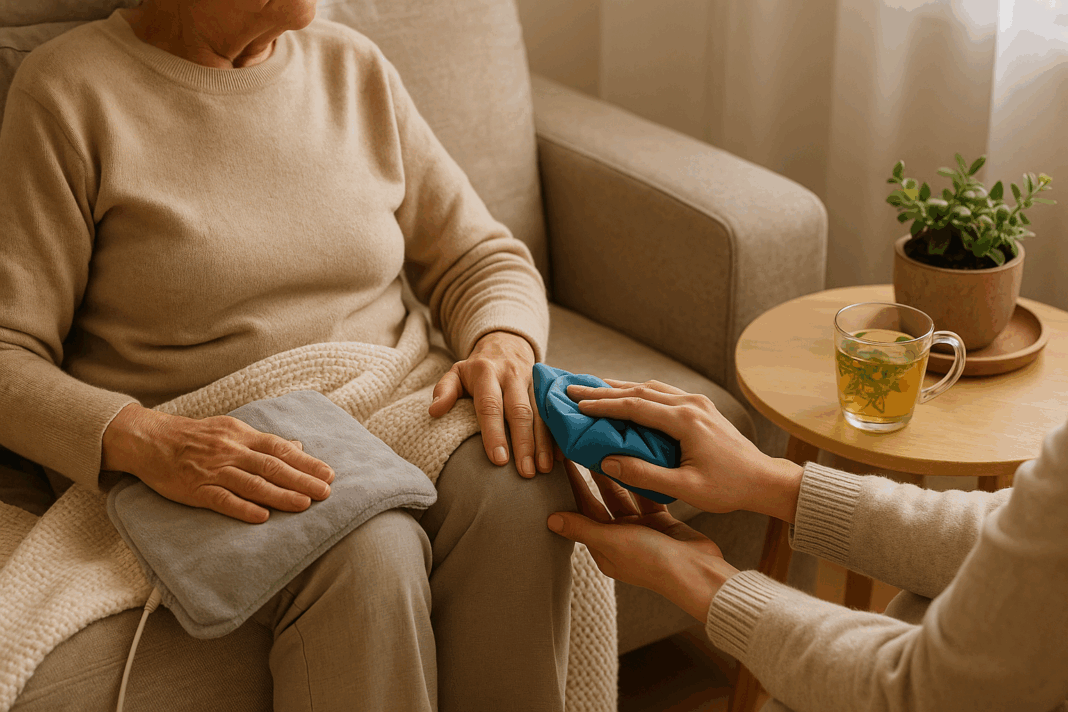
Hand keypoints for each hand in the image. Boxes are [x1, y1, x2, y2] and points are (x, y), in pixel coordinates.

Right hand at [101, 403, 333, 523]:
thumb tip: (297, 446)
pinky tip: (262, 516)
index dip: (306, 462)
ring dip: (280, 495)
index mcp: (242, 435)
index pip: (280, 449)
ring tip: (304, 505)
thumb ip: (263, 441)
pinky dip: (243, 508)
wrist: (151, 440)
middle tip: (325, 492)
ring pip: (252, 483)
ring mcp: (213, 471)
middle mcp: (231, 451)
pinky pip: (222, 499)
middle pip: (272, 466)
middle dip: (301, 480)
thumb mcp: (232, 430)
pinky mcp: (195, 490)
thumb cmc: (197, 436)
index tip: (328, 474)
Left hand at [428, 330, 553, 477]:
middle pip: (520, 411)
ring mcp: (533, 381)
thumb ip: (444, 390)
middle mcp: (512, 375)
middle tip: (526, 472)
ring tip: (544, 469)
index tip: (498, 460)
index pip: (490, 405)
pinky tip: (561, 457)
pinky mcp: (548, 387)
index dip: (494, 433)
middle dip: (524, 443)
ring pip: (541, 413)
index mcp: (487, 372)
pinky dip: (558, 435)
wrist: (507, 344)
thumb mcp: (456, 372)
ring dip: (544, 443)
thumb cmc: (477, 369)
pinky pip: (555, 412)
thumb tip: (434, 411)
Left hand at [547, 459, 737, 620]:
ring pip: (626, 493)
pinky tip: (639, 457)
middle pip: (603, 499)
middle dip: (595, 473)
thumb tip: (549, 520)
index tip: (566, 458)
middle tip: (588, 444)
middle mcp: (620, 537)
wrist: (698, 572)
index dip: (574, 484)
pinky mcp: (661, 521)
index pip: (583, 509)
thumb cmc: (652, 562)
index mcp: (603, 547)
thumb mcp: (613, 542)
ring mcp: (642, 528)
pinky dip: (643, 479)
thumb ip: (582, 528)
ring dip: (619, 472)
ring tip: (611, 445)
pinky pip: (648, 494)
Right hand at [566, 379, 804, 522]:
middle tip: (573, 389)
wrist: (764, 480)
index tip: (576, 404)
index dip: (603, 405)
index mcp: (685, 421)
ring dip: (621, 388)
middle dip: (604, 390)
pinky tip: (627, 397)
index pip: (635, 406)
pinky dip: (640, 393)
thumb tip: (607, 462)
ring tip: (593, 389)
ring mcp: (697, 403)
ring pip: (651, 388)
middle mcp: (691, 404)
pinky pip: (664, 393)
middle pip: (639, 390)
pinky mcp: (701, 408)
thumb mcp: (685, 489)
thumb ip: (645, 475)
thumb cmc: (727, 489)